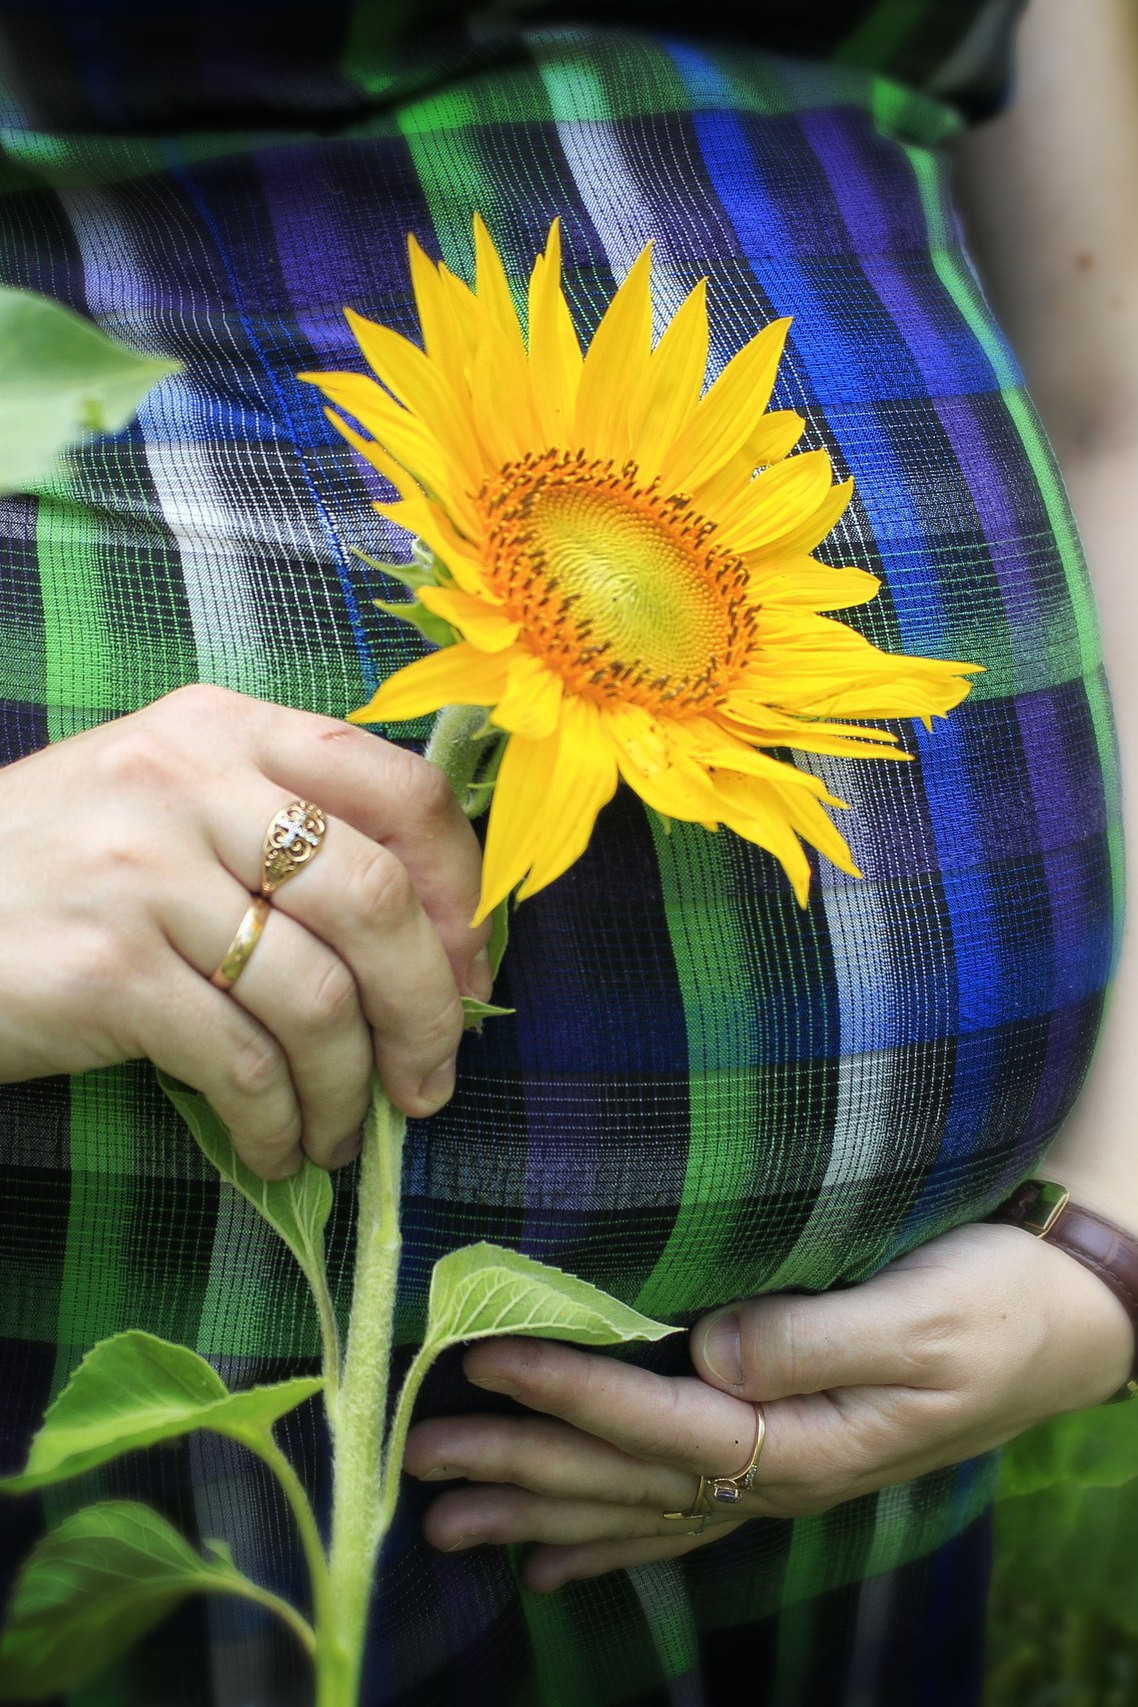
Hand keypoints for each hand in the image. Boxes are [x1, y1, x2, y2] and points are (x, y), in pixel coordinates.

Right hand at [0, 684, 490, 1174]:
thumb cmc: (56, 870)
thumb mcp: (168, 802)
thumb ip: (284, 828)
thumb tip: (434, 933)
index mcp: (225, 729)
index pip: (401, 789)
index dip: (460, 892)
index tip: (471, 970)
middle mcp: (189, 782)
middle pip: (376, 898)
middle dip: (429, 1008)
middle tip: (432, 1079)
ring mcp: (141, 872)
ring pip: (316, 996)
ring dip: (351, 1088)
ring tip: (343, 1132)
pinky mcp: (103, 969)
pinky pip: (241, 1063)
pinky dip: (279, 1121)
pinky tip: (278, 1145)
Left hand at [404, 1222, 1133, 1590]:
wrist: (1062, 1329)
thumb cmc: (996, 1306)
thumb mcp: (924, 1315)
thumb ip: (817, 1336)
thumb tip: (710, 1347)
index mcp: (803, 1436)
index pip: (658, 1420)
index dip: (568, 1391)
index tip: (483, 1360)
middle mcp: (776, 1472)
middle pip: (625, 1477)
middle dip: (520, 1463)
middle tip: (419, 1451)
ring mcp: (775, 1476)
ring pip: (634, 1506)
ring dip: (539, 1510)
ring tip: (448, 1520)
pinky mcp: (781, 1458)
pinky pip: (676, 1515)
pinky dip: (607, 1542)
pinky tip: (552, 1565)